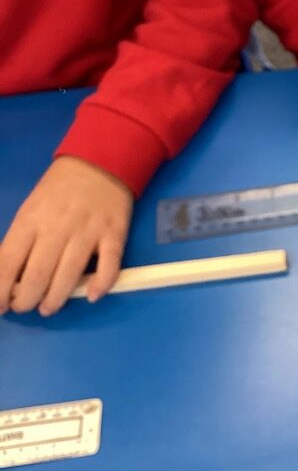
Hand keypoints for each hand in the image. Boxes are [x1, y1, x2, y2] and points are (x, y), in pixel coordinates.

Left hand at [0, 157, 132, 315]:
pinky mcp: (114, 234)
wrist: (100, 163)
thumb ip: (22, 241)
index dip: (0, 290)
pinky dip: (101, 283)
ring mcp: (88, 232)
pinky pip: (109, 264)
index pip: (8, 263)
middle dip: (27, 299)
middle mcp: (57, 228)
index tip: (1, 306)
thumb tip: (11, 277)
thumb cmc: (59, 189)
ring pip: (69, 274)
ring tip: (49, 308)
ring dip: (56, 298)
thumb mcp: (31, 209)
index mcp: (31, 221)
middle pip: (37, 274)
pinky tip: (92, 296)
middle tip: (26, 307)